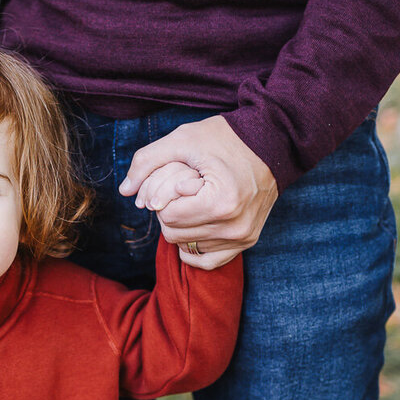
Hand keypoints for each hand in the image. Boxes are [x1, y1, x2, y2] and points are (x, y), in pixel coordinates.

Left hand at [120, 115, 278, 269]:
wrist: (275, 141)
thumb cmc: (227, 137)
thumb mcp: (183, 139)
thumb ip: (147, 161)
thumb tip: (124, 190)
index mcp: (221, 202)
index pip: (167, 215)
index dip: (163, 196)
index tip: (179, 179)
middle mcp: (234, 227)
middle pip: (173, 234)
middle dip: (169, 212)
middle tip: (182, 190)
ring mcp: (243, 237)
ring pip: (186, 247)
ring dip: (181, 227)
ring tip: (193, 202)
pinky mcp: (247, 242)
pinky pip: (206, 261)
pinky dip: (193, 247)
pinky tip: (194, 226)